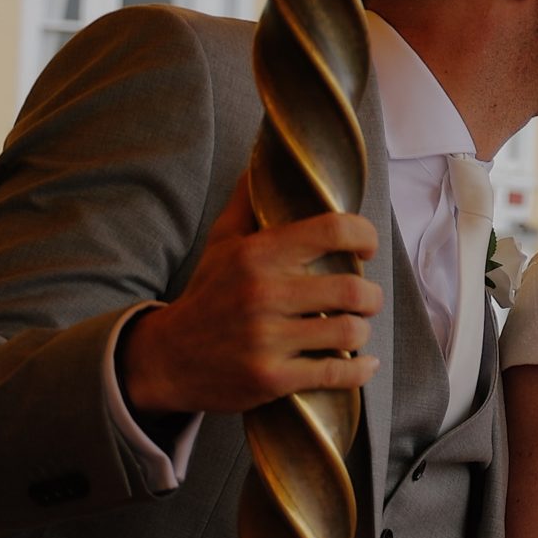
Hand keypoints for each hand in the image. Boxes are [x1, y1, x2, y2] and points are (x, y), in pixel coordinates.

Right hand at [120, 181, 382, 414]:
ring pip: (350, 332)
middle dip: (371, 297)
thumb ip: (248, 202)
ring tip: (354, 329)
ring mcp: (267, 339)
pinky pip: (336, 373)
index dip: (364, 236)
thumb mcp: (221, 244)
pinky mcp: (271, 379)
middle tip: (364, 300)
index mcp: (256, 254)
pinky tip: (362, 363)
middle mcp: (262, 294)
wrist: (167, 359)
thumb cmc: (208, 295)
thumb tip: (264, 157)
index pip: (333, 230)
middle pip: (353, 289)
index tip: (365, 248)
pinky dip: (359, 370)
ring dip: (362, 332)